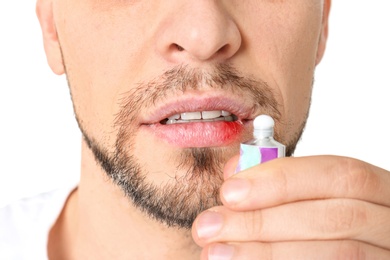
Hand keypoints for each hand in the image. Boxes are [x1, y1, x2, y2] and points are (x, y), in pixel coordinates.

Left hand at [192, 156, 389, 258]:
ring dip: (267, 252)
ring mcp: (387, 257)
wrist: (326, 247)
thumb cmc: (315, 223)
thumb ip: (277, 182)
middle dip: (266, 221)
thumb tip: (233, 173)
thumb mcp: (303, 197)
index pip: (340, 175)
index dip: (283, 180)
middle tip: (208, 226)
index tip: (229, 191)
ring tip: (216, 253)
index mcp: (380, 192)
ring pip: (337, 254)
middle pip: (337, 217)